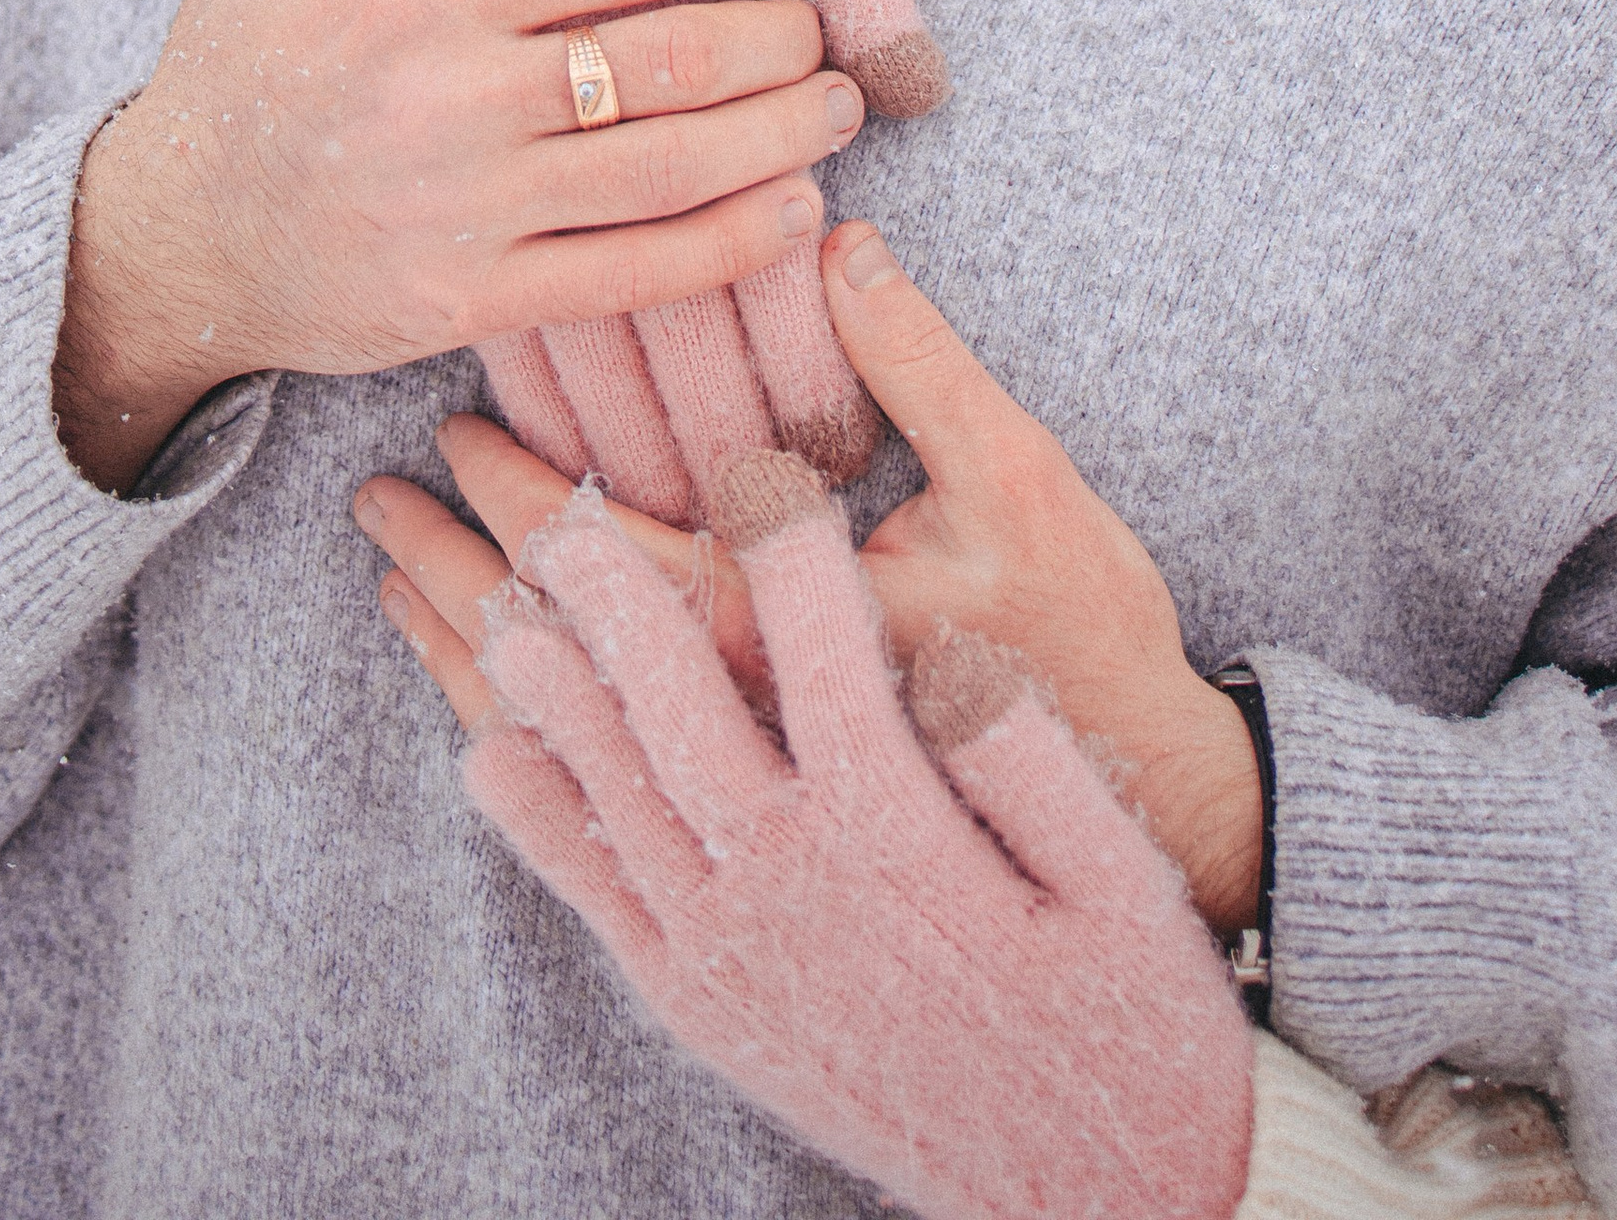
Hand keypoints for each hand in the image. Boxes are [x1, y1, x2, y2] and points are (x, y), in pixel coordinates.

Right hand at [53, 0, 860, 492]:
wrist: (163, 244)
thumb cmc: (231, 67)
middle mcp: (455, 100)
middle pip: (666, 61)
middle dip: (773, 41)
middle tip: (818, 31)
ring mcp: (469, 211)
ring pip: (668, 168)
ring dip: (778, 136)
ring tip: (838, 107)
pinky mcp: (473, 303)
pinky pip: (631, 276)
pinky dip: (729, 244)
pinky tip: (795, 211)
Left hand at [359, 218, 1264, 930]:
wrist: (1160, 816)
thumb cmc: (1091, 634)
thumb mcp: (1017, 478)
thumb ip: (915, 363)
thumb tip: (828, 240)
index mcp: (787, 641)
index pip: (603, 566)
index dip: (521, 492)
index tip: (454, 428)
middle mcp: (745, 736)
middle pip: (550, 658)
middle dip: (456, 572)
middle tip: (381, 505)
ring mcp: (745, 811)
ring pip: (560, 744)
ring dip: (468, 658)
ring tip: (396, 589)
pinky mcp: (763, 848)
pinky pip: (606, 815)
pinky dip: (527, 756)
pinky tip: (483, 715)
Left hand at [457, 464, 1255, 1219]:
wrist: (1096, 1202)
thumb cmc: (1125, 1028)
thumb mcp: (1121, 885)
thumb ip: (1035, 765)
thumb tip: (959, 658)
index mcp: (902, 843)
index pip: (825, 661)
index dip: (786, 556)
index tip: (755, 469)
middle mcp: (798, 897)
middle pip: (684, 720)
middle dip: (620, 607)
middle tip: (562, 515)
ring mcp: (738, 963)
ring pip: (620, 803)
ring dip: (554, 699)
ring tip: (495, 607)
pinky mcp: (708, 1017)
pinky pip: (603, 908)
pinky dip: (540, 828)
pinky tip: (490, 760)